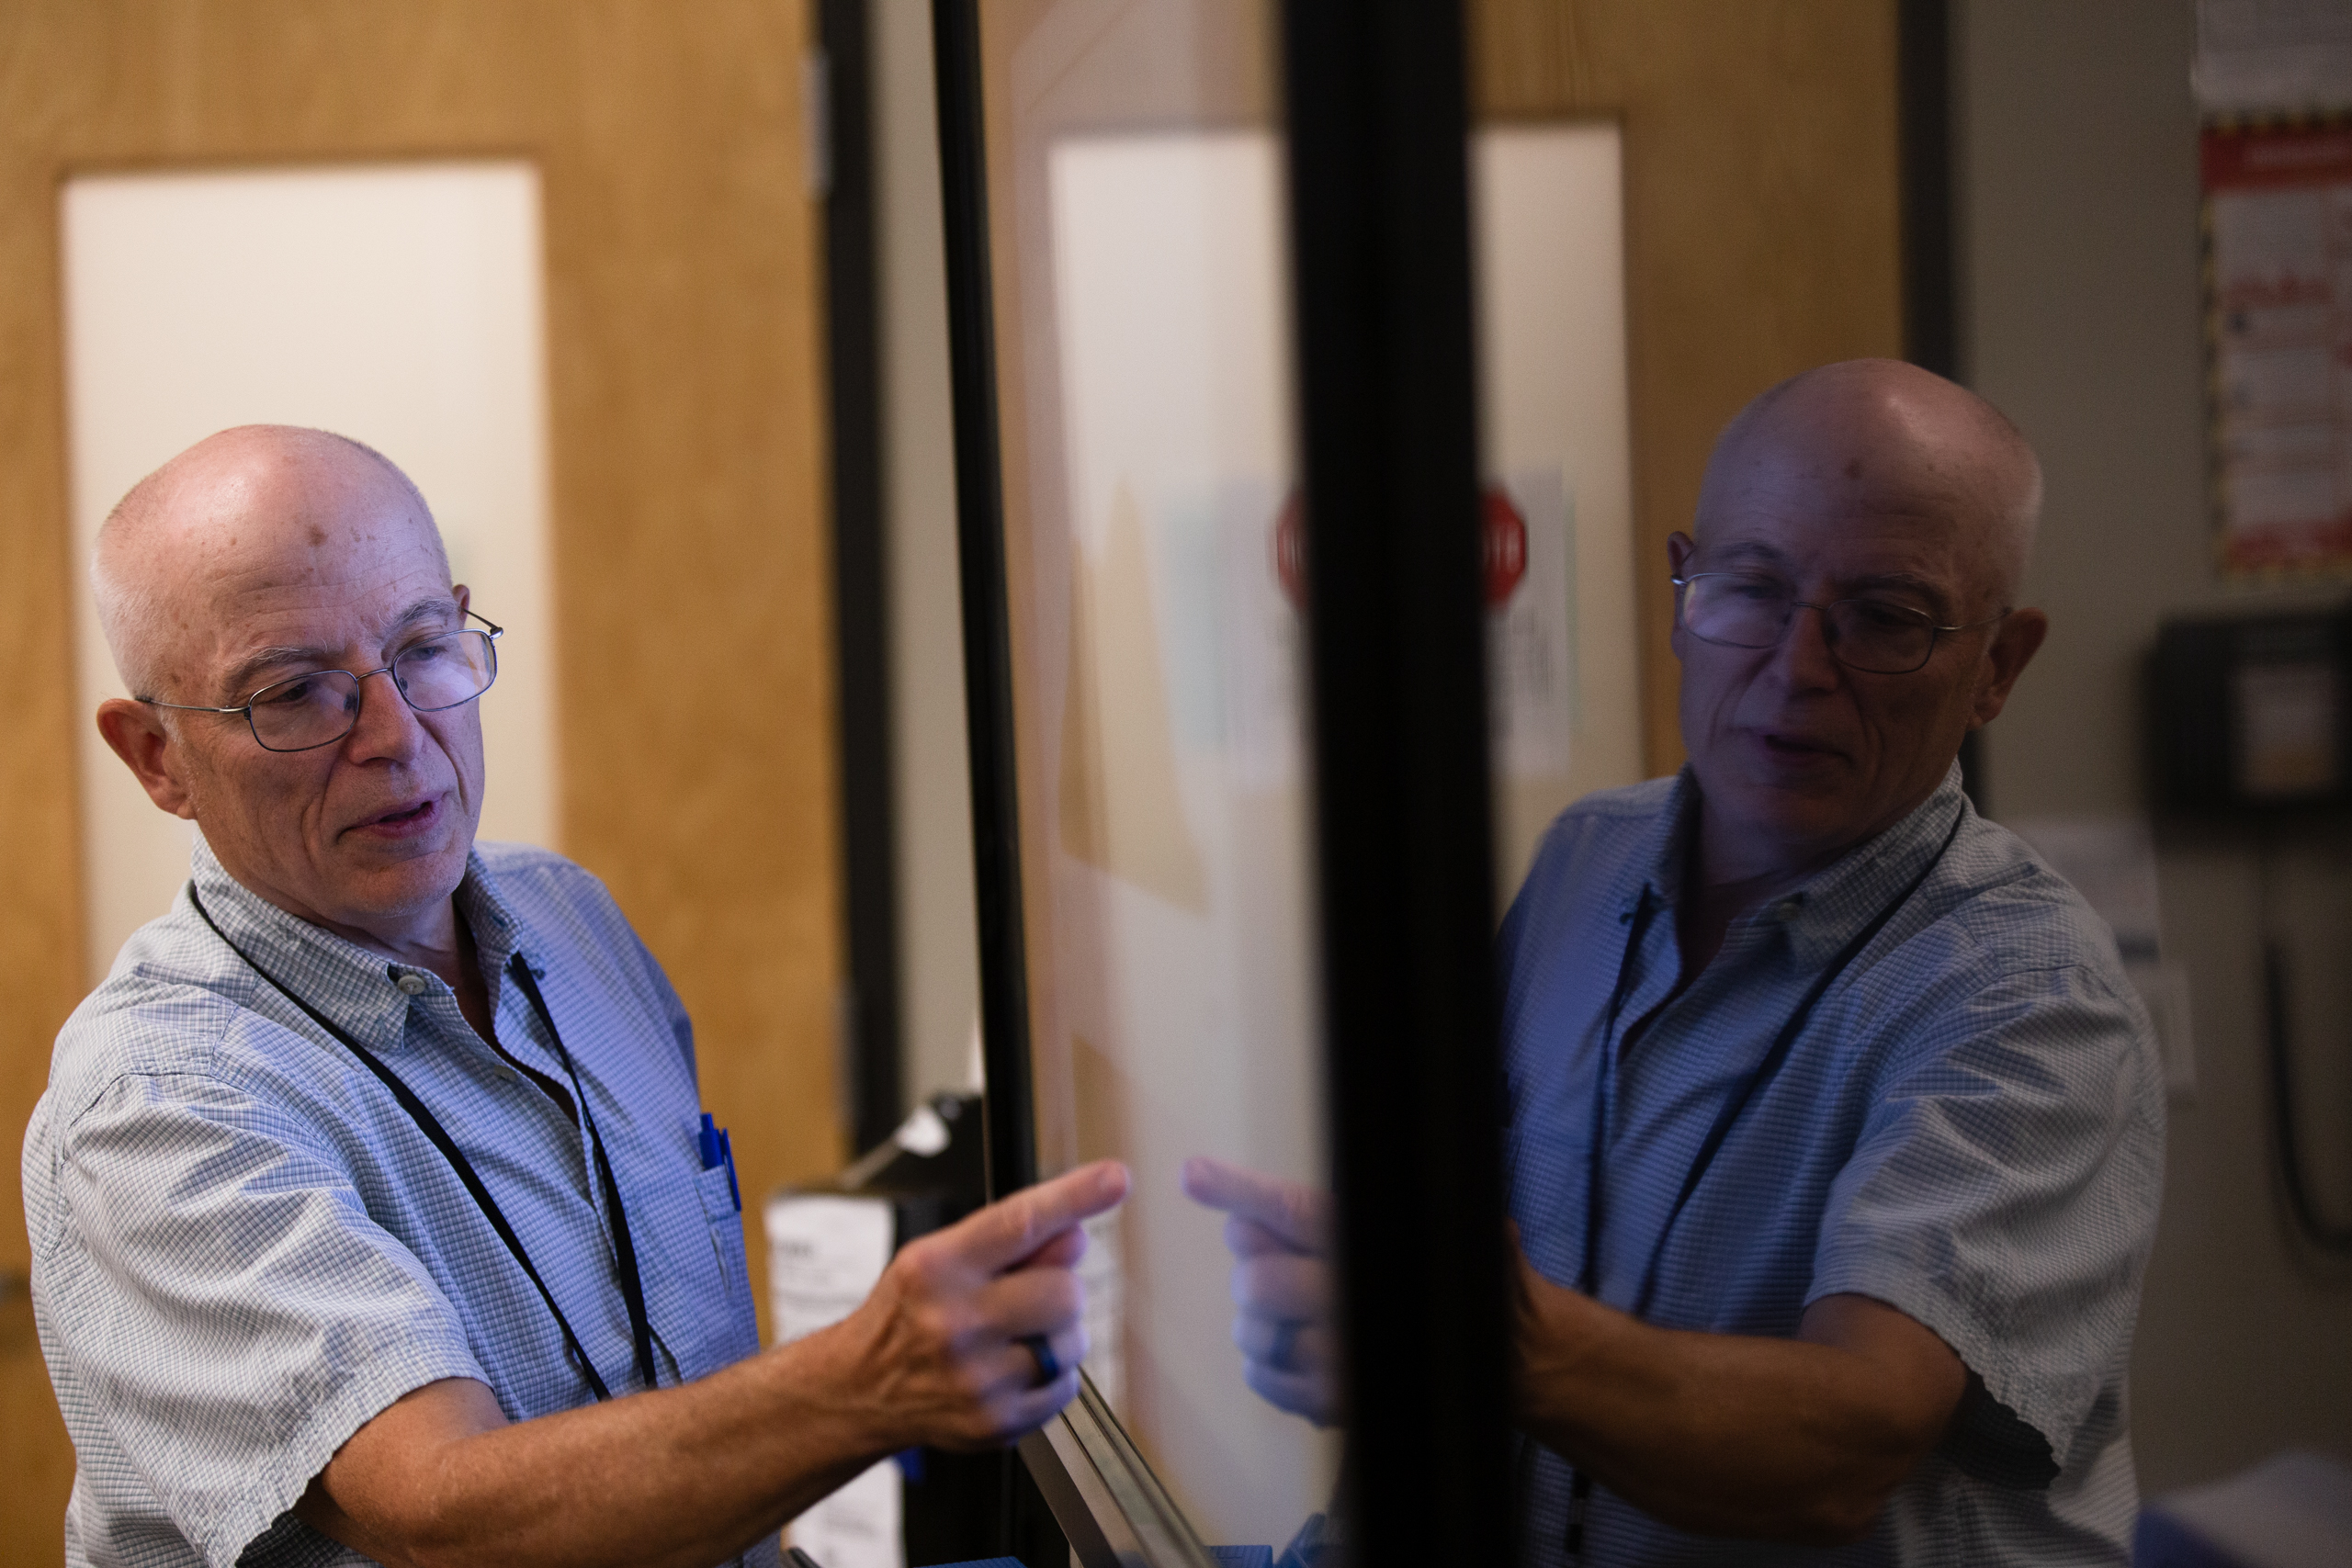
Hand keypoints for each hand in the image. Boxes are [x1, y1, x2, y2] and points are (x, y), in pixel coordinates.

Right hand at [833, 1159, 1128, 1451]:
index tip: (1114, 1179)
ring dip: (1057, 1333)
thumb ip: (1007, 1241)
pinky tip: (1010, 1367)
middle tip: (1026, 1294)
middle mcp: (955, 1324)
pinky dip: (1051, 1374)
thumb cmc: (907, 1313)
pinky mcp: (998, 1422)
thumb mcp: (937, 1256)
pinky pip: (1066, 1385)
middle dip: (1058, 1287)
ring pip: (1073, 1340)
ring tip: (1011, 1335)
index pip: (1020, 1223)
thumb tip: (1075, 1233)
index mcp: (937, 1269)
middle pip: (1065, 1290)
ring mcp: (978, 1380)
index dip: (1075, 1197)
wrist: (860, 1389)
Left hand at [1180, 1156, 1341, 1425]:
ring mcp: (1342, 1355)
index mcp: (1356, 1241)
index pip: (1295, 1210)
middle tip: (1277, 1280)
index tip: (1191, 1175)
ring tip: (1292, 1322)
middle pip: (1258, 1282)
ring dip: (1256, 1326)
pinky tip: (1295, 1356)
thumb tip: (1193, 1176)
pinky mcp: (1329, 1402)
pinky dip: (1265, 1365)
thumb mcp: (1330, 1238)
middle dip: (1250, 1280)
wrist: (1417, 1352)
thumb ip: (1276, 1214)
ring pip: (1252, 1333)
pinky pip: (1257, 1375)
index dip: (1240, 1191)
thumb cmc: (1353, 1282)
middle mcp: (1353, 1296)